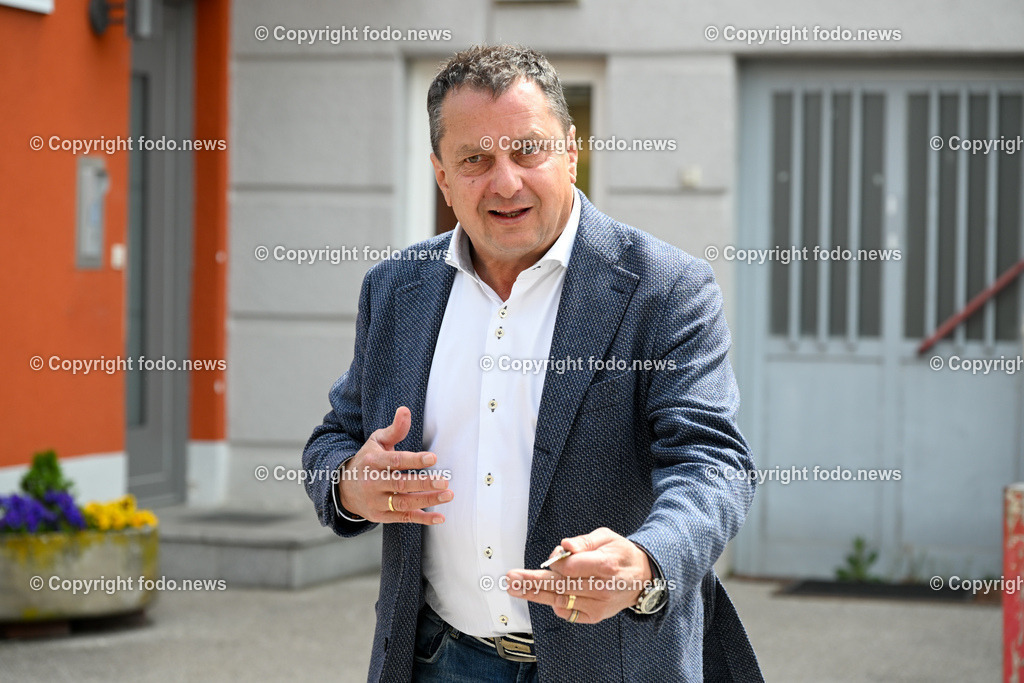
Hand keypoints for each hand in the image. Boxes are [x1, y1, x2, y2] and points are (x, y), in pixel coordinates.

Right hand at [337, 406, 452, 523]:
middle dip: (424, 483)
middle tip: (444, 481)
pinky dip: (422, 519)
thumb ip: (395, 429)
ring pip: (404, 503)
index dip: (415, 460)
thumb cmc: (368, 460)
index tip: (433, 458)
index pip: (395, 461)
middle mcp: (373, 482)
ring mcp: (376, 501)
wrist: (344, 488)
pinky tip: (439, 517)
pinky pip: (404, 518)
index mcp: (373, 462)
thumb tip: (405, 410)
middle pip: (401, 484)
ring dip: (427, 500)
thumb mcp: (377, 441)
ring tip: (448, 495)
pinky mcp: (381, 516)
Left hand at [505, 527, 652, 623]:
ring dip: (534, 594)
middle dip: (532, 582)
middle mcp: (601, 588)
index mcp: (606, 565)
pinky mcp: (594, 616)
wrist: (643, 579)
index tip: (553, 557)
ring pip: (559, 600)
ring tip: (514, 587)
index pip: (571, 568)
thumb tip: (564, 546)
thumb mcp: (607, 537)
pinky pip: (566, 612)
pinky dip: (554, 604)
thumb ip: (584, 541)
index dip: (557, 563)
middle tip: (511, 578)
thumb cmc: (621, 555)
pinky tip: (544, 595)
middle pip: (560, 586)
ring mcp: (597, 605)